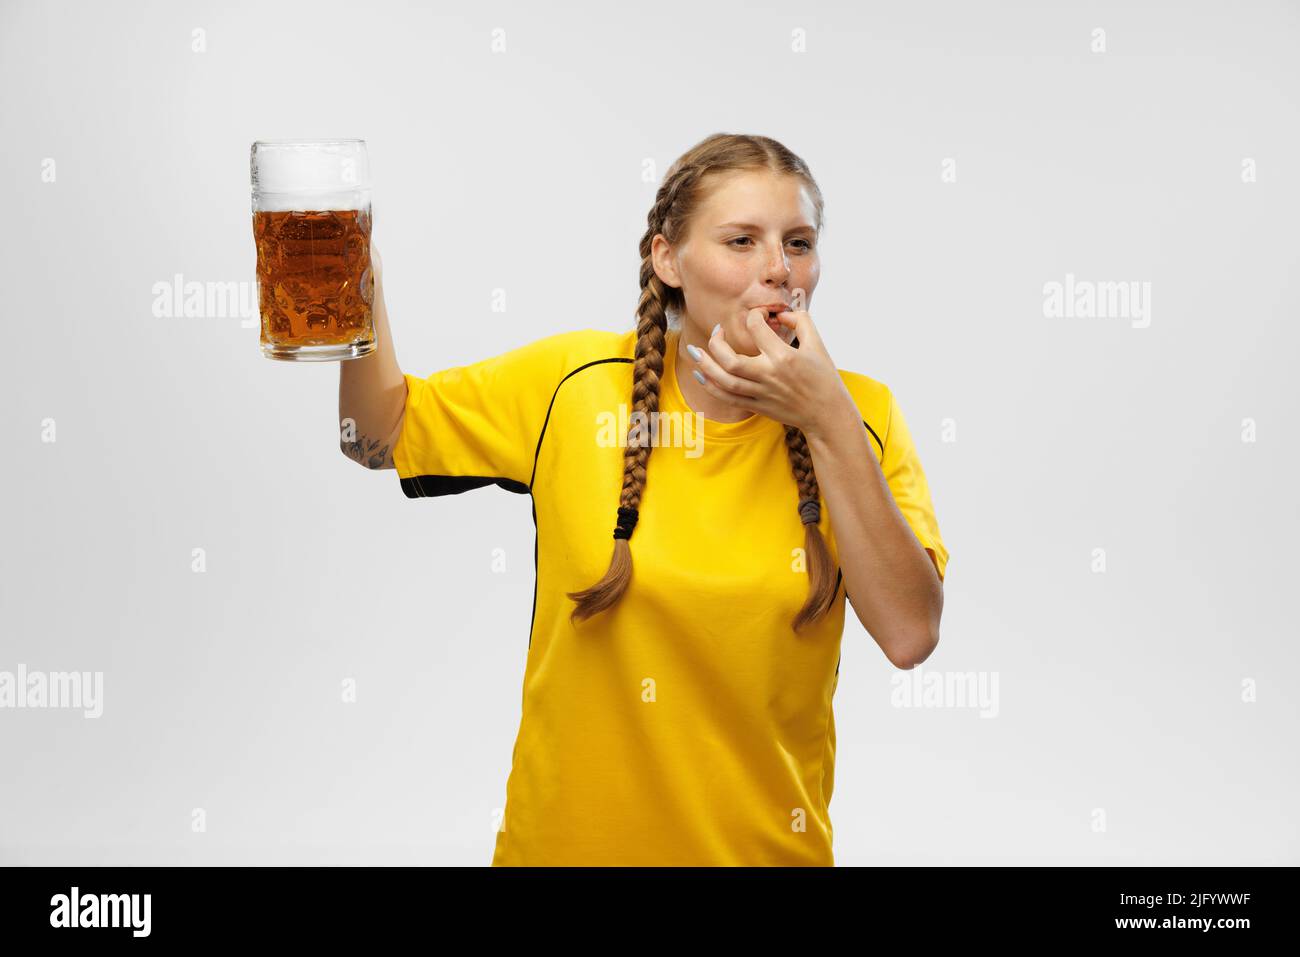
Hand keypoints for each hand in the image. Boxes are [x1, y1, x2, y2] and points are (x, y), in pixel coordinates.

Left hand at [689, 308, 853, 438]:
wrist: (826, 414)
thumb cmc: (823, 377)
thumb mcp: (818, 344)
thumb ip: (801, 320)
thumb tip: (780, 312)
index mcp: (784, 356)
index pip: (757, 329)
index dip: (754, 316)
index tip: (756, 316)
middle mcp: (769, 375)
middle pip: (731, 360)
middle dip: (716, 343)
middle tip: (716, 330)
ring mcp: (761, 393)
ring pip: (725, 380)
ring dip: (705, 365)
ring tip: (693, 351)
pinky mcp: (757, 406)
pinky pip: (728, 398)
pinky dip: (711, 387)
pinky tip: (701, 375)